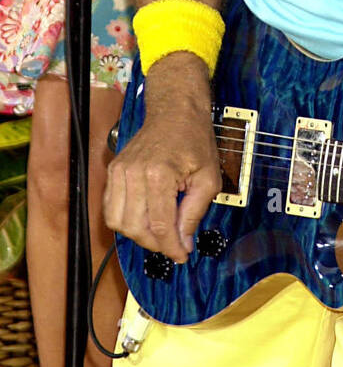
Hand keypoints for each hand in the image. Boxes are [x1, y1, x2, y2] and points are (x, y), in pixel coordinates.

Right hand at [103, 89, 220, 263]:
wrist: (175, 111)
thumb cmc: (194, 139)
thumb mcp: (208, 177)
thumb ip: (194, 212)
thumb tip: (183, 241)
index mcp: (159, 174)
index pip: (161, 226)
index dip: (172, 247)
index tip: (182, 256)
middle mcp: (134, 173)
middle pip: (136, 227)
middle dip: (156, 244)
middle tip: (173, 245)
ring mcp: (119, 171)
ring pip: (118, 221)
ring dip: (138, 234)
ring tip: (159, 232)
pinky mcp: (113, 170)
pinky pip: (110, 207)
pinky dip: (124, 220)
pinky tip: (144, 218)